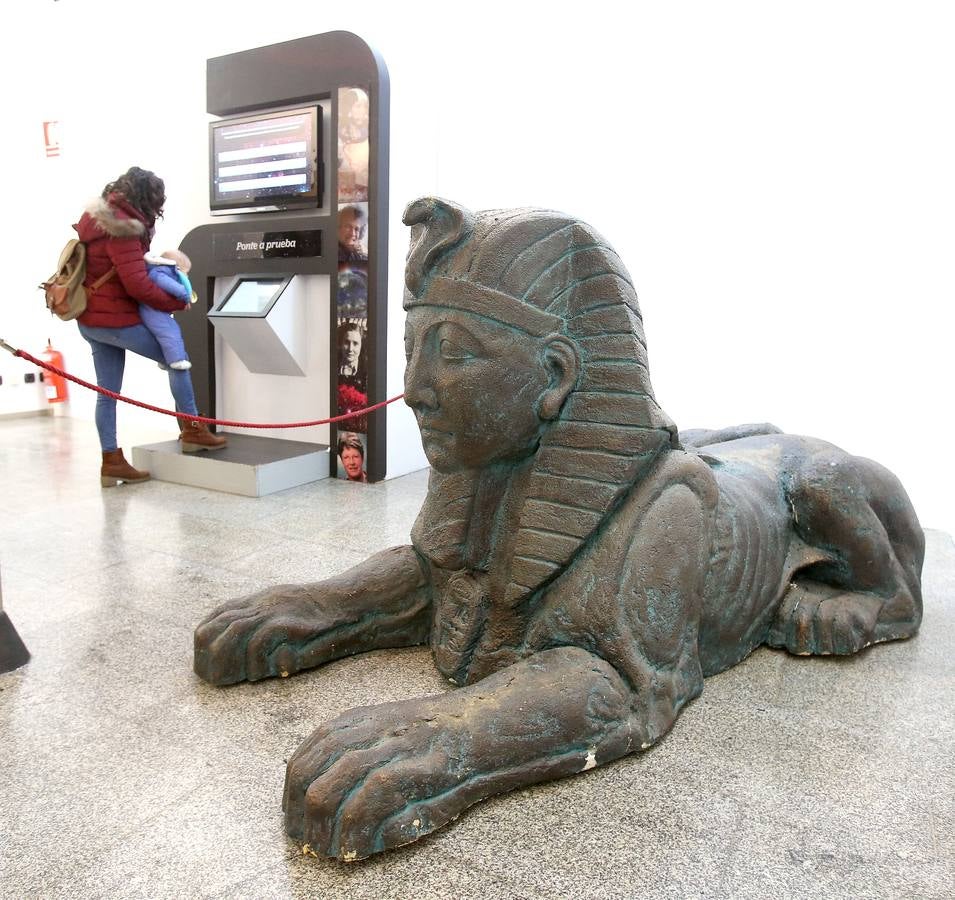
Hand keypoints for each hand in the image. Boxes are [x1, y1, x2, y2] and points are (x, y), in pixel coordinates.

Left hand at [193, 547, 432, 685]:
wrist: (355, 604)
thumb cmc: (326, 619)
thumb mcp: (290, 616)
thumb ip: (267, 627)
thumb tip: (247, 656)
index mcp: (260, 600)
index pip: (217, 615)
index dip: (206, 641)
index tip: (208, 664)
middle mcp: (263, 602)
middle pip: (217, 625)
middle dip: (211, 656)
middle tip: (218, 678)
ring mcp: (277, 610)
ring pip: (234, 633)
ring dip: (231, 661)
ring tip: (241, 679)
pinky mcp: (293, 622)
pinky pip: (263, 641)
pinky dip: (259, 662)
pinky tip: (267, 675)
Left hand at [282, 647, 635, 859]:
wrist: (497, 722)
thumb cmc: (447, 739)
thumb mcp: (395, 736)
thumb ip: (358, 756)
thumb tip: (318, 800)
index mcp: (361, 721)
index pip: (302, 757)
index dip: (290, 799)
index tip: (298, 827)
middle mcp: (372, 730)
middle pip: (307, 775)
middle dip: (299, 820)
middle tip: (311, 847)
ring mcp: (397, 747)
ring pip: (329, 788)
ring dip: (323, 831)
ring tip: (333, 852)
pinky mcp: (422, 767)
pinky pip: (371, 798)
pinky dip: (355, 830)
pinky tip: (359, 850)